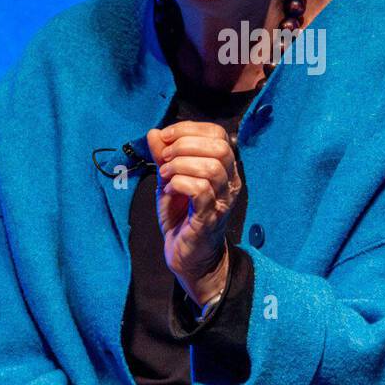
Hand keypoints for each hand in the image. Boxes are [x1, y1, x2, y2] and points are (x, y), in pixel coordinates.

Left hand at [146, 121, 240, 305]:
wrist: (186, 255)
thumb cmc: (181, 216)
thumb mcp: (169, 179)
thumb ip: (164, 156)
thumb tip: (154, 133)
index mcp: (224, 168)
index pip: (218, 133)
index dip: (189, 129)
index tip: (166, 137)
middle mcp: (230, 182)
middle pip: (219, 147)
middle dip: (186, 145)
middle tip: (166, 158)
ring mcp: (223, 200)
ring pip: (211, 168)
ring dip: (181, 166)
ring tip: (166, 175)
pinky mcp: (210, 217)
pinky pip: (200, 190)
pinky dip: (179, 184)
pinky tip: (170, 190)